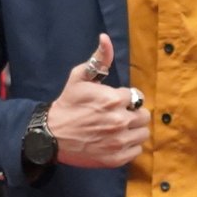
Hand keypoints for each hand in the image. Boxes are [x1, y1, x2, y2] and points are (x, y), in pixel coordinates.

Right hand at [45, 33, 148, 167]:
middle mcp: (119, 121)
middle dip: (133, 113)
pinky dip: (129, 146)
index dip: (125, 99)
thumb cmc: (67, 104)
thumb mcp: (79, 77)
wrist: (51, 135)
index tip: (113, 102)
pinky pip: (136, 150)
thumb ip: (98, 59)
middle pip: (144, 115)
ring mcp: (119, 141)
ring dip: (133, 130)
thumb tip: (105, 38)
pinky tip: (115, 141)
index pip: (136, 96)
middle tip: (117, 115)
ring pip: (143, 133)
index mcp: (114, 100)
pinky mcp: (116, 158)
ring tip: (117, 128)